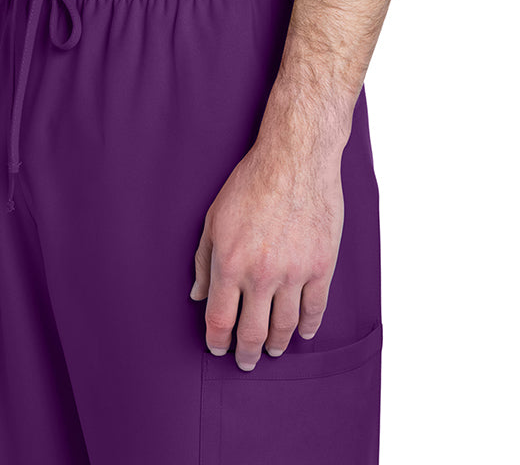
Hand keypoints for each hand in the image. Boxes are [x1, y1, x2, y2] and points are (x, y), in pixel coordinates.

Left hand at [190, 130, 344, 369]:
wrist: (296, 158)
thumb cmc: (251, 182)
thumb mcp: (214, 217)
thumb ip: (203, 260)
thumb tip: (197, 295)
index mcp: (230, 263)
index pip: (220, 319)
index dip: (217, 341)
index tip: (218, 348)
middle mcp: (261, 274)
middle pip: (252, 332)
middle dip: (246, 352)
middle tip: (245, 361)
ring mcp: (294, 273)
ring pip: (285, 327)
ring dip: (277, 344)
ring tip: (273, 350)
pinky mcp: (322, 266)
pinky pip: (315, 309)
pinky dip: (308, 327)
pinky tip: (302, 333)